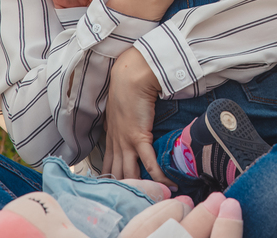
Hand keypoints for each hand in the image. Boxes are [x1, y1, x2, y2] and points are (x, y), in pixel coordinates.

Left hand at [105, 48, 171, 185]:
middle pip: (116, 173)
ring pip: (130, 172)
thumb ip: (123, 118)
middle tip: (135, 199)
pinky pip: (149, 162)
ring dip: (140, 186)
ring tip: (152, 197)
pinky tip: (167, 184)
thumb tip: (131, 120)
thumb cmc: (127, 87)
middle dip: (124, 188)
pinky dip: (158, 175)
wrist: (131, 77)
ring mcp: (126, 142)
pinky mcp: (139, 137)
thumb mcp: (120, 108)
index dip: (111, 179)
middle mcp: (116, 142)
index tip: (116, 189)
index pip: (108, 165)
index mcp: (111, 136)